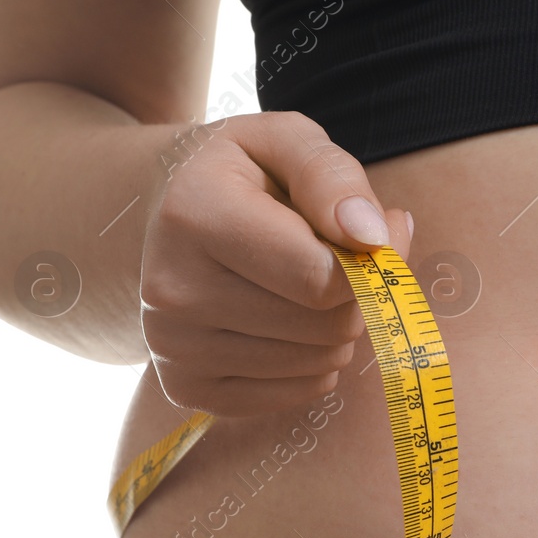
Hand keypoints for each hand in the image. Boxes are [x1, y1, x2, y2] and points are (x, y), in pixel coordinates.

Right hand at [139, 111, 413, 415]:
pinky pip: (294, 394)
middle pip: (326, 326)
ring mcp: (173, 346)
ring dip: (334, 329)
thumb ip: (333, 177)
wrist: (164, 213)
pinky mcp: (184, 387)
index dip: (370, 263)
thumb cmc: (242, 175)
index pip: (321, 278)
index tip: (372, 235)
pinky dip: (311, 364)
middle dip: (354, 295)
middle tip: (333, 260)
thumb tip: (373, 236)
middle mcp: (172, 289)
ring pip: (317, 363)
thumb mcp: (286, 142)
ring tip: (302, 287)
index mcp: (194, 216)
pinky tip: (287, 324)